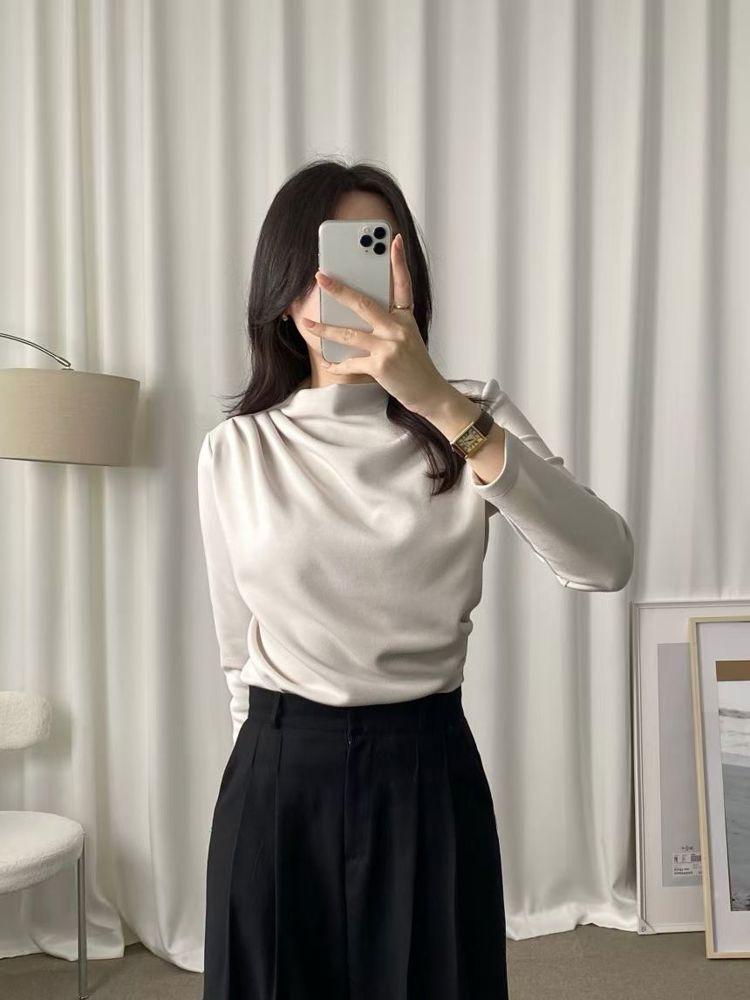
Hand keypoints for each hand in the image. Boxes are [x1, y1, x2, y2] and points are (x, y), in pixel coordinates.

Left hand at [300, 232, 450, 415]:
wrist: (429, 393)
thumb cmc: (415, 366)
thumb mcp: (407, 338)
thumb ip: (387, 324)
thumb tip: (354, 315)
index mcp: (406, 319)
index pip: (403, 284)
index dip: (399, 261)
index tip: (393, 240)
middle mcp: (399, 329)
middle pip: (364, 303)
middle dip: (339, 289)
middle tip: (321, 276)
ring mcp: (390, 347)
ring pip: (350, 333)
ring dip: (325, 328)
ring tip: (307, 323)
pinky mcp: (381, 366)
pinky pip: (352, 362)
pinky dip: (338, 363)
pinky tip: (329, 362)